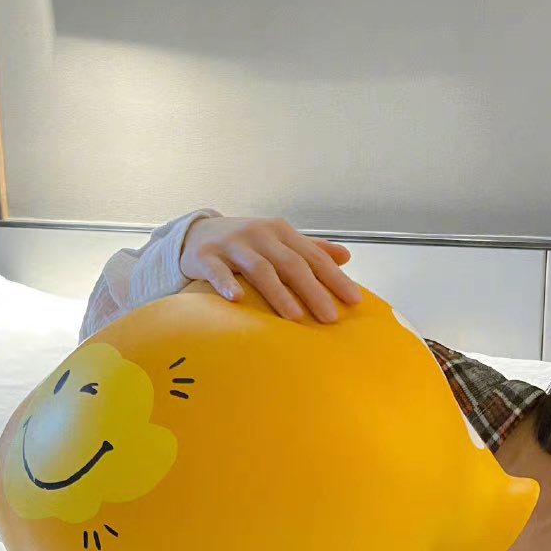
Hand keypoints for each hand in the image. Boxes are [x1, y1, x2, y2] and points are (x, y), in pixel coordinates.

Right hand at [180, 214, 361, 322]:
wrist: (195, 232)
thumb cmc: (245, 242)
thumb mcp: (278, 240)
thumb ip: (311, 248)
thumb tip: (346, 256)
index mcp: (280, 232)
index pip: (313, 256)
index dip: (335, 277)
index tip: (354, 299)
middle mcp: (259, 235)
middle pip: (291, 264)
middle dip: (313, 291)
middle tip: (330, 318)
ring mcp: (232, 245)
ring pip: (259, 269)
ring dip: (278, 293)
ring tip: (295, 317)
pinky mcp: (205, 257)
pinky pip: (217, 271)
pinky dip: (227, 284)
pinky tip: (238, 300)